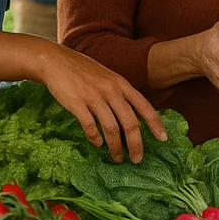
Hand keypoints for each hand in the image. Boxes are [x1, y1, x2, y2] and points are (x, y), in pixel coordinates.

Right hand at [38, 46, 166, 162]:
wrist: (55, 60)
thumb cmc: (82, 70)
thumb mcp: (107, 76)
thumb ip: (119, 93)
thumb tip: (130, 115)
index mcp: (121, 83)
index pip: (144, 106)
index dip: (155, 123)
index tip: (163, 138)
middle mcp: (111, 90)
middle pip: (130, 122)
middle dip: (136, 144)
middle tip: (137, 159)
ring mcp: (94, 96)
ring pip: (111, 128)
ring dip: (116, 146)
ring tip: (117, 157)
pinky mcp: (77, 103)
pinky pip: (90, 126)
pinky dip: (95, 138)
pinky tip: (97, 144)